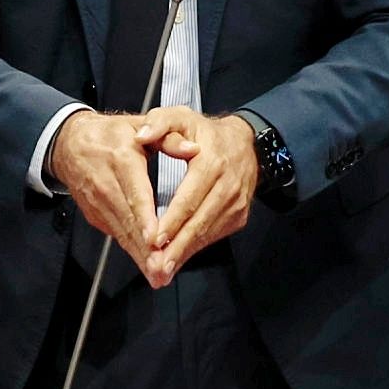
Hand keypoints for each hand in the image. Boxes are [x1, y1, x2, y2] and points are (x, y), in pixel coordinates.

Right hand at [50, 109, 195, 286]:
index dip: (144, 217)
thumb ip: (169, 138)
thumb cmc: (112, 134)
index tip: (155, 237)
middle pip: (129, 221)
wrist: (71, 144)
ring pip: (122, 233)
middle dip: (145, 248)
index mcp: (122, 160)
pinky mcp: (96, 216)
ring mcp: (99, 203)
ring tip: (158, 275)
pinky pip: (117, 235)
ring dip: (139, 256)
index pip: (135, 192)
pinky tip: (147, 265)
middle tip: (163, 269)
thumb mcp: (140, 127)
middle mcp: (107, 185)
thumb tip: (192, 149)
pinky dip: (132, 251)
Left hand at [134, 107, 257, 285]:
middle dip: (177, 247)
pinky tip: (178, 258)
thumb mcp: (181, 117)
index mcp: (212, 162)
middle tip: (156, 267)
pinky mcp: (239, 215)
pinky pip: (215, 235)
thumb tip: (141, 135)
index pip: (189, 197)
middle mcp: (228, 185)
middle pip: (199, 221)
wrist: (246, 143)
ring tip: (162, 271)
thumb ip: (159, 122)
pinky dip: (195, 248)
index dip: (171, 220)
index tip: (154, 238)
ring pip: (208, 232)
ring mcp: (236, 202)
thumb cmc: (206, 133)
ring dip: (185, 253)